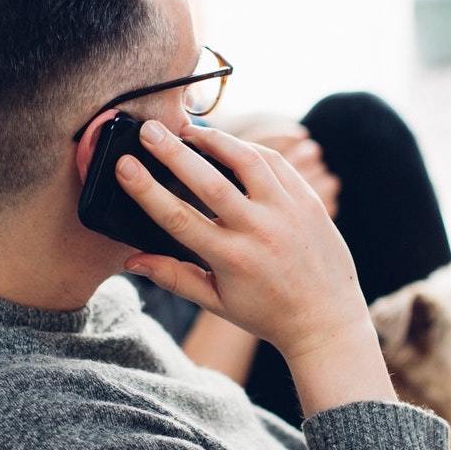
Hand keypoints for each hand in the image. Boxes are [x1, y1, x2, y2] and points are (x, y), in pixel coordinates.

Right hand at [116, 120, 369, 365]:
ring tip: (188, 130)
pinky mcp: (308, 201)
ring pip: (247, 161)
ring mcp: (287, 212)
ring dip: (215, 140)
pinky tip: (228, 145)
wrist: (326, 320)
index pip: (179, 217)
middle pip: (209, 181)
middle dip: (174, 152)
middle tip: (148, 130)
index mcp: (232, 259)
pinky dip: (249, 149)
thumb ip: (174, 277)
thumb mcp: (217, 301)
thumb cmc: (267, 313)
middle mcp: (260, 231)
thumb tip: (131, 260)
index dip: (147, 189)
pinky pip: (276, 163)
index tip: (124, 165)